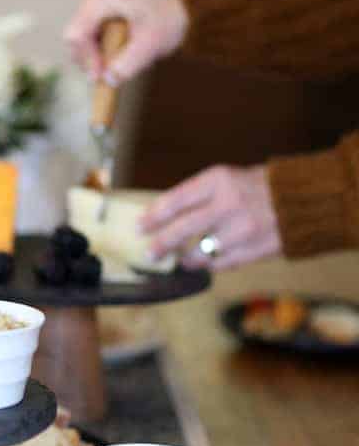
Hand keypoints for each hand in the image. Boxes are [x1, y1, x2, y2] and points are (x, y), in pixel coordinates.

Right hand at [64, 0, 188, 82]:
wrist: (177, 4)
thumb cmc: (167, 18)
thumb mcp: (152, 44)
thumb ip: (129, 64)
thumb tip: (108, 80)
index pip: (77, 35)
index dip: (86, 60)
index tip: (101, 76)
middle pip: (76, 39)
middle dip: (91, 60)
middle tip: (111, 74)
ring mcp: (92, 3)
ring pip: (81, 42)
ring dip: (97, 58)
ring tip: (122, 60)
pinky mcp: (95, 13)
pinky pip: (88, 39)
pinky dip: (101, 52)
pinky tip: (119, 52)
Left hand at [142, 165, 281, 271]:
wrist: (304, 200)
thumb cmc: (258, 188)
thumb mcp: (228, 180)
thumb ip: (200, 196)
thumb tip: (164, 217)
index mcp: (219, 180)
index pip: (177, 200)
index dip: (155, 216)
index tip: (140, 226)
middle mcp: (229, 204)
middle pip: (183, 229)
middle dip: (161, 244)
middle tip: (148, 253)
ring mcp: (242, 230)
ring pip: (200, 252)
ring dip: (185, 258)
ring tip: (178, 259)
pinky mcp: (253, 251)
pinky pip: (220, 264)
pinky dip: (208, 265)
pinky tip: (201, 264)